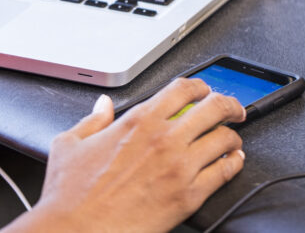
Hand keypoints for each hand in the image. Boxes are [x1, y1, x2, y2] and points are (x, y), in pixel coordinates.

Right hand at [6, 77, 245, 232]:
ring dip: (232, 136)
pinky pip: (224, 173)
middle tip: (233, 109)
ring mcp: (180, 167)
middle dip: (229, 104)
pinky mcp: (189, 196)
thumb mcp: (70, 144)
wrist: (78, 231)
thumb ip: (92, 120)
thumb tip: (103, 105)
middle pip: (213, 108)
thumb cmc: (71, 194)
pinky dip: (234, 164)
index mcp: (138, 120)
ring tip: (232, 138)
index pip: (182, 89)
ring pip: (223, 139)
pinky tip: (233, 162)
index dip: (199, 86)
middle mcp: (164, 139)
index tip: (204, 90)